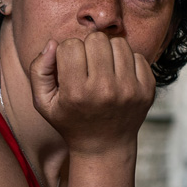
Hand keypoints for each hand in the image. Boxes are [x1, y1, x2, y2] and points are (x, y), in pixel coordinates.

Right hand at [27, 31, 155, 155]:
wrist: (105, 147)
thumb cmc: (71, 121)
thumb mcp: (44, 103)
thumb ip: (39, 70)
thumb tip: (52, 43)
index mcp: (77, 92)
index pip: (70, 45)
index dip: (66, 53)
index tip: (70, 68)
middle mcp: (105, 90)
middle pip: (96, 39)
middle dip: (89, 48)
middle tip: (88, 66)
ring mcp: (130, 90)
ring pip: (118, 43)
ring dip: (109, 52)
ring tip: (103, 69)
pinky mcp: (147, 90)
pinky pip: (138, 56)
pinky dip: (127, 62)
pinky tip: (119, 77)